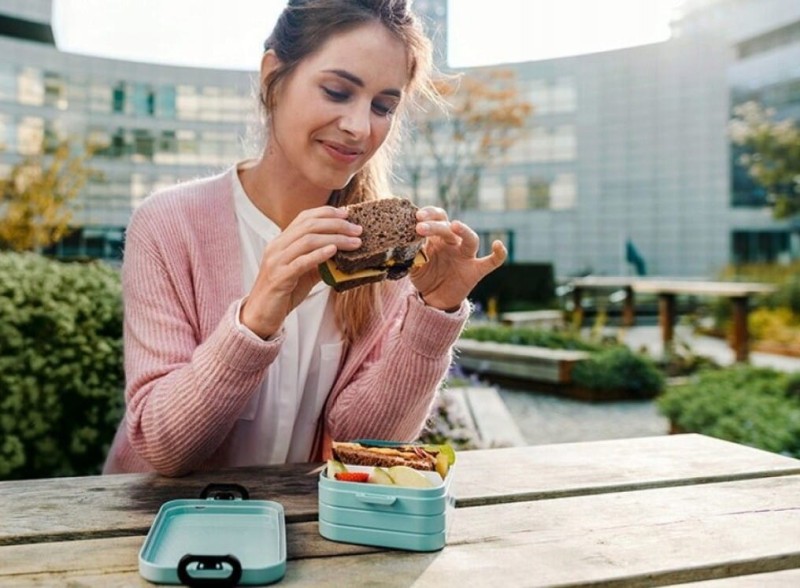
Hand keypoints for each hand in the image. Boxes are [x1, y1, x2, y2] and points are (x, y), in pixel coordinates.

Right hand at [240, 206, 361, 337]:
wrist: (261, 314)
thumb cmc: (284, 293)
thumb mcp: (305, 273)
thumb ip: (321, 261)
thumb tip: (344, 253)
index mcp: (282, 242)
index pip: (304, 217)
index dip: (327, 213)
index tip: (347, 214)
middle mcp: (277, 247)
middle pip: (309, 226)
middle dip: (337, 225)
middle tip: (357, 230)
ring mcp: (277, 261)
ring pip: (307, 241)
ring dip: (335, 239)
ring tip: (354, 242)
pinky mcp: (279, 277)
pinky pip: (300, 262)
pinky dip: (318, 254)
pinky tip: (333, 251)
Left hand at [411, 207, 506, 311]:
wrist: (434, 298)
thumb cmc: (424, 275)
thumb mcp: (414, 265)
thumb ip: (412, 254)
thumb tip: (404, 245)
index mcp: (437, 237)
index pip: (436, 218)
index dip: (428, 215)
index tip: (417, 216)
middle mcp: (453, 243)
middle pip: (448, 228)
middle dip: (435, 226)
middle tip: (420, 227)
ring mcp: (466, 256)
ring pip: (470, 239)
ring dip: (464, 231)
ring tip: (455, 225)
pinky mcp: (476, 271)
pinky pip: (491, 261)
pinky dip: (498, 254)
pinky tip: (498, 245)